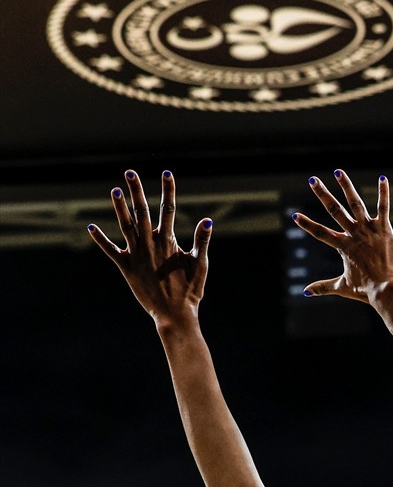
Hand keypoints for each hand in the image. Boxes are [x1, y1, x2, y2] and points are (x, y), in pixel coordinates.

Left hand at [89, 170, 211, 324]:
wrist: (175, 314)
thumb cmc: (190, 290)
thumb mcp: (201, 264)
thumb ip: (202, 241)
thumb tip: (208, 220)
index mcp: (169, 241)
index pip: (168, 209)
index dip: (168, 190)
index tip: (166, 173)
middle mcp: (150, 244)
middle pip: (142, 211)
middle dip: (136, 191)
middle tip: (130, 173)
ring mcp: (137, 255)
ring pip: (125, 226)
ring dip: (119, 208)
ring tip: (113, 190)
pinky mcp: (126, 268)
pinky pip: (110, 251)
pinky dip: (100, 239)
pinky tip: (90, 227)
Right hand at [291, 169, 392, 302]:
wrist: (386, 290)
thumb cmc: (366, 290)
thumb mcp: (342, 287)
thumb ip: (323, 287)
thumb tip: (305, 292)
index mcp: (343, 247)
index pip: (320, 233)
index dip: (307, 224)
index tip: (295, 215)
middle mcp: (353, 235)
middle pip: (334, 211)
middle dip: (323, 194)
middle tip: (313, 180)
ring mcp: (369, 230)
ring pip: (356, 204)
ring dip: (346, 187)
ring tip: (339, 171)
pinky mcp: (385, 229)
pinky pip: (383, 208)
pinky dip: (383, 193)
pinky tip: (382, 178)